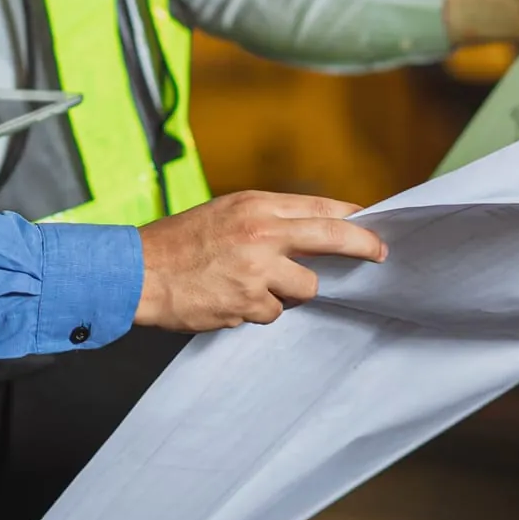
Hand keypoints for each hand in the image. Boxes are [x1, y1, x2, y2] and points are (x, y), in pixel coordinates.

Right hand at [134, 191, 387, 331]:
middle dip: (362, 247)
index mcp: (256, 206)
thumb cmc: (178, 242)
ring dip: (286, 291)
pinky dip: (257, 310)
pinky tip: (229, 299)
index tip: (371, 224)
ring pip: (303, 288)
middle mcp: (262, 234)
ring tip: (248, 284)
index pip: (319, 207)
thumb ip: (265, 220)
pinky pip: (271, 313)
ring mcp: (257, 271)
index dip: (351, 217)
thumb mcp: (224, 213)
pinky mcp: (247, 304)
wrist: (138, 272)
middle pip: (331, 238)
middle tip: (380, 254)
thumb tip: (310, 232)